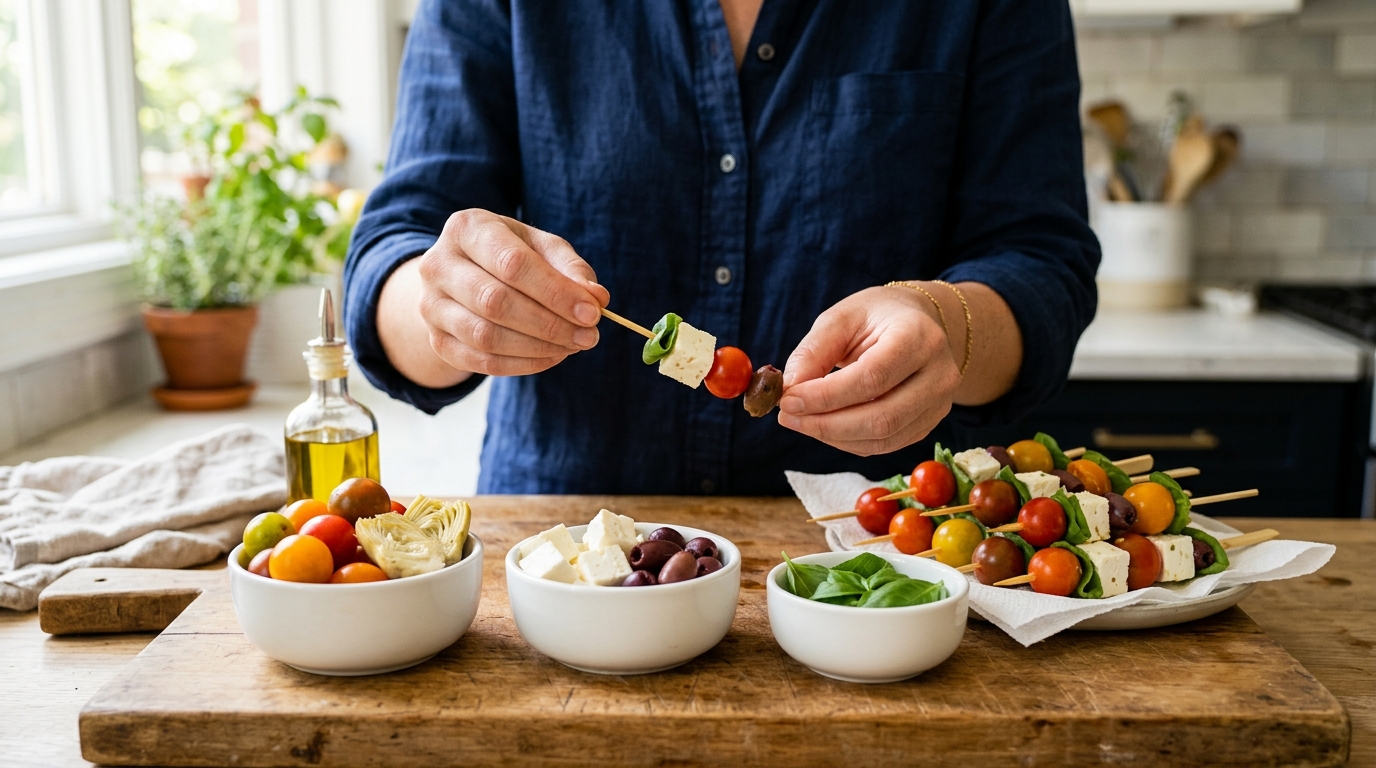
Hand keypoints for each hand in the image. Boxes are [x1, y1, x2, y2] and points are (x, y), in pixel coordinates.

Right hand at [414, 209, 609, 376]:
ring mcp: (431, 305)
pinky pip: (481, 362)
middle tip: (588, 336)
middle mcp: (439, 264)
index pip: (513, 264)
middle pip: (496, 302)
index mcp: (468, 228)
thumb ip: (570, 268)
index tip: (592, 313)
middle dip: (550, 324)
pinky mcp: (437, 340)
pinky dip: (522, 365)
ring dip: (538, 348)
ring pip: (486, 337)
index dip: (556, 292)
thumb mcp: (540, 247)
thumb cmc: (510, 256)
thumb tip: (597, 298)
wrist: (461, 276)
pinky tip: (551, 357)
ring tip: (573, 346)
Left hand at [778, 286, 962, 455]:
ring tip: (800, 421)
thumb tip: (790, 388)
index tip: (788, 399)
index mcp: (919, 337)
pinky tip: (824, 426)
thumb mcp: (842, 318)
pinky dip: (847, 441)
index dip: (826, 395)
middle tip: (788, 416)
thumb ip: (813, 351)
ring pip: (883, 438)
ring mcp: (939, 404)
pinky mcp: (929, 424)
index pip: (872, 377)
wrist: (918, 323)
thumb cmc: (876, 318)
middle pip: (882, 417)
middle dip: (826, 423)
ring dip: (833, 436)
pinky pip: (885, 445)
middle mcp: (939, 374)